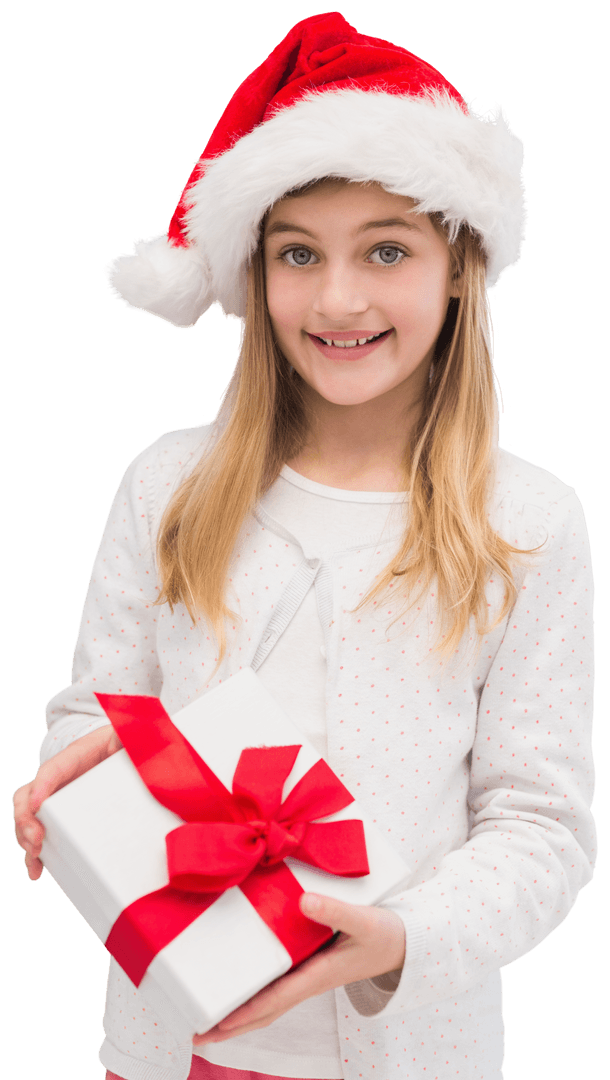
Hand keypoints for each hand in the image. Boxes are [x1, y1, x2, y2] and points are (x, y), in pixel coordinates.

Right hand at [13, 725, 121, 880]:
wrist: (120, 749)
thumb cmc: (121, 742)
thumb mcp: (126, 736)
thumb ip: (129, 737)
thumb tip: (135, 744)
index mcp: (74, 757)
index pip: (52, 769)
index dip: (41, 785)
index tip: (37, 804)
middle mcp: (58, 779)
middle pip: (28, 795)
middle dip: (25, 818)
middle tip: (37, 838)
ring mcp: (56, 799)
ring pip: (27, 817)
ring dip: (25, 838)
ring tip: (35, 856)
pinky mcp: (61, 817)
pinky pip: (40, 833)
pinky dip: (34, 854)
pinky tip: (37, 871)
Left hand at [192, 891, 404, 1045]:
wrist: (404, 943)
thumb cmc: (384, 932)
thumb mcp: (363, 919)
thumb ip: (335, 911)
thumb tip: (303, 901)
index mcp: (317, 975)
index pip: (274, 999)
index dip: (245, 1013)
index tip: (216, 1024)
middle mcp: (307, 981)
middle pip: (264, 1012)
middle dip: (230, 1026)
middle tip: (195, 1036)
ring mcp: (307, 976)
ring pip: (267, 1002)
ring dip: (238, 1014)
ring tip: (206, 1019)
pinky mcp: (309, 966)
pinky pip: (275, 986)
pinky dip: (253, 994)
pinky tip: (239, 987)